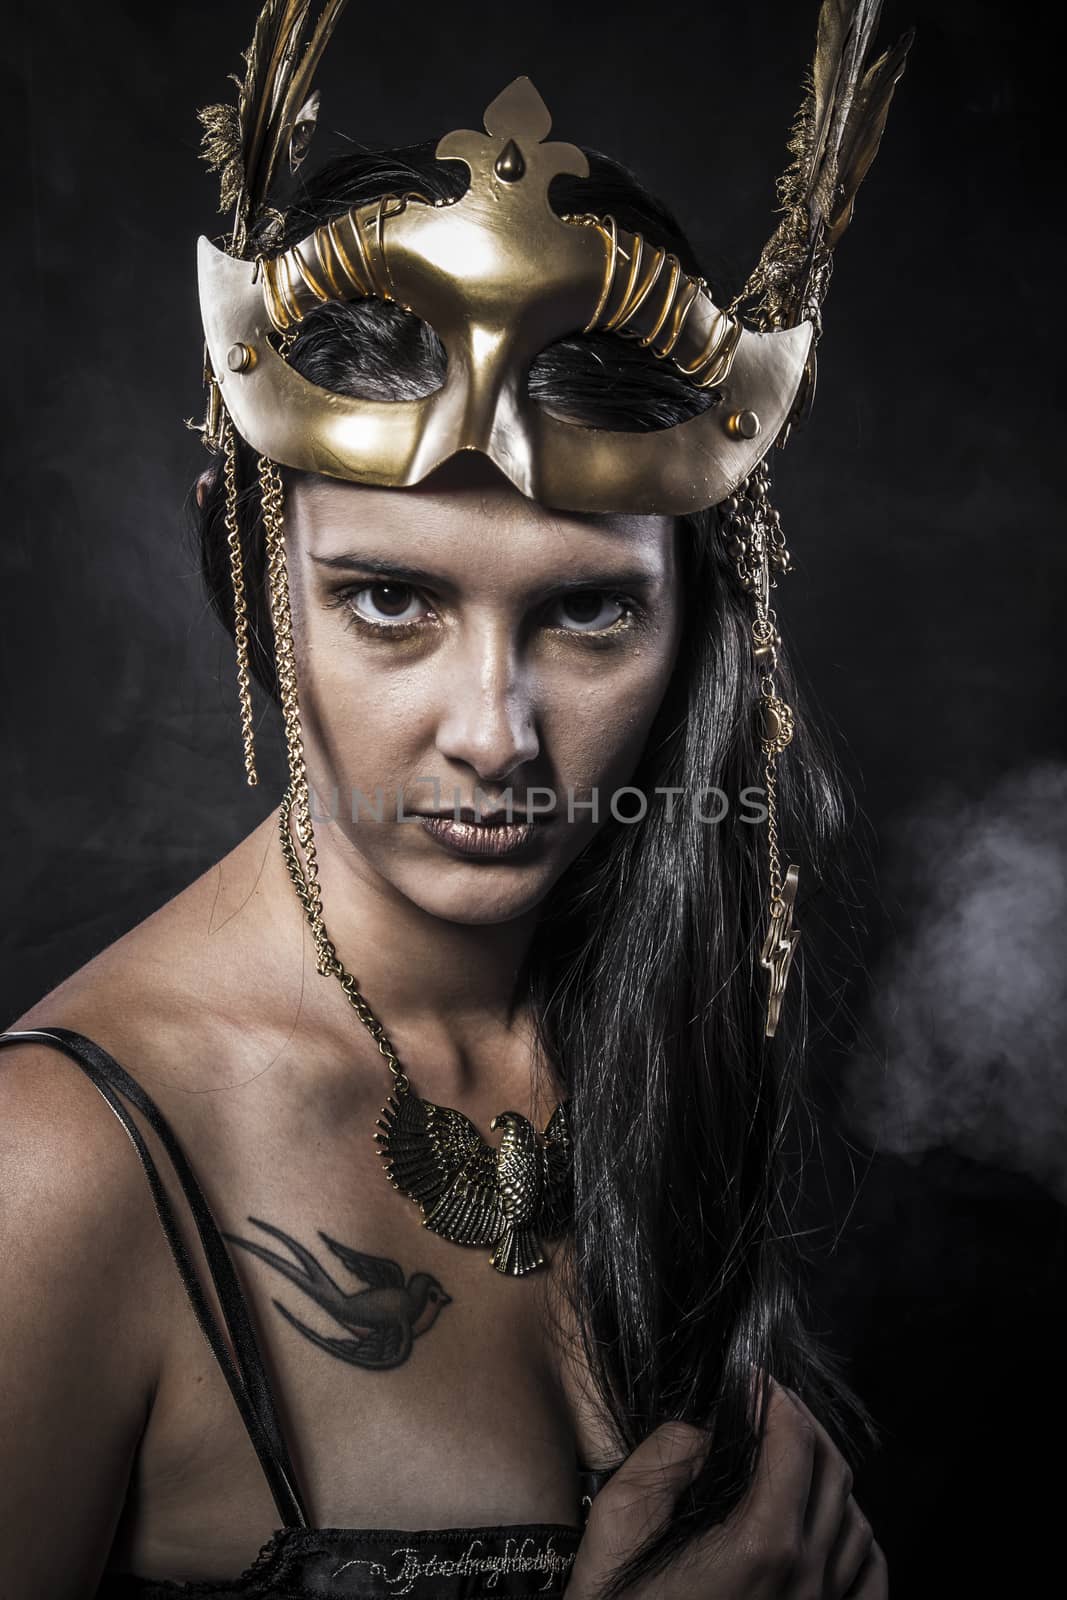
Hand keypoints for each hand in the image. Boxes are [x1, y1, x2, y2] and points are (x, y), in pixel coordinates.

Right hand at [566, 1381, 884, 1597]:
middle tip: (771, 1403)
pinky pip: (871, 1579)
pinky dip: (861, 1541)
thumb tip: (706, 1426)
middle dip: (803, 1423)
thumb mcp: (620, 1525)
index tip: (751, 1379)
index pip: (795, 1442)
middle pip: (834, 1472)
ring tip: (795, 1455)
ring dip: (830, 1476)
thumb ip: (663, 1460)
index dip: (775, 1397)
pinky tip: (837, 1524)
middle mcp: (806, 1578)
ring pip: (858, 1522)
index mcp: (762, 1545)